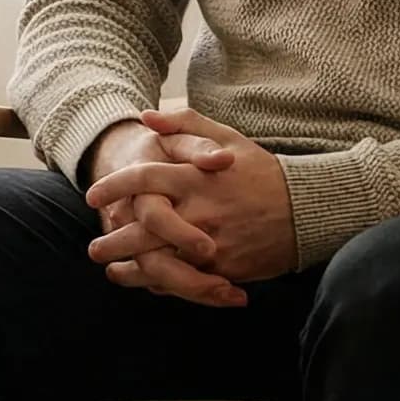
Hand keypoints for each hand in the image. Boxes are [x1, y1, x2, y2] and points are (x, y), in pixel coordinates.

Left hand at [87, 106, 295, 289]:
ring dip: (130, 270)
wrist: (307, 209)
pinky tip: (145, 282)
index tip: (92, 196)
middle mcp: (200, 212)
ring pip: (159, 262)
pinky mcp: (225, 270)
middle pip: (142, 229)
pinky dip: (161, 284)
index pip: (142, 180)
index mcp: (196, 178)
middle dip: (112, 241)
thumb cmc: (261, 172)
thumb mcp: (227, 138)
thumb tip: (146, 116)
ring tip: (111, 270)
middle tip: (93, 247)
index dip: (112, 188)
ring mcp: (212, 244)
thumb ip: (184, 125)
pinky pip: (185, 281)